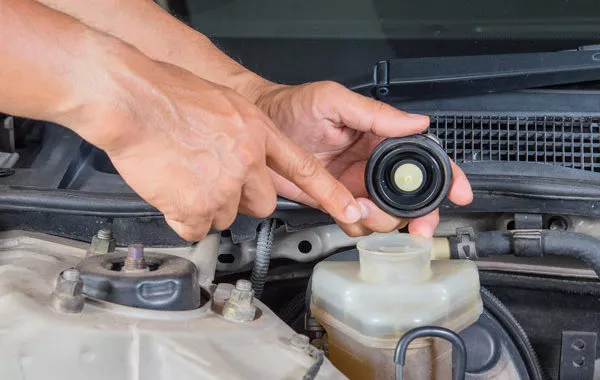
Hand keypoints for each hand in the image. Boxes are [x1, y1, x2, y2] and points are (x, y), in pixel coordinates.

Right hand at [59, 42, 367, 240]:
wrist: (132, 99)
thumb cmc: (169, 95)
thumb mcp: (225, 106)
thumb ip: (245, 136)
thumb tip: (250, 159)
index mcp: (259, 133)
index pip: (305, 170)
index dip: (331, 195)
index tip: (354, 213)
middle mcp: (248, 160)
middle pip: (263, 203)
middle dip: (241, 197)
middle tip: (212, 177)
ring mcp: (224, 185)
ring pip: (226, 216)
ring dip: (207, 204)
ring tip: (185, 176)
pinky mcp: (197, 206)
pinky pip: (196, 227)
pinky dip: (183, 215)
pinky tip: (171, 188)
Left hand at [255, 81, 472, 236]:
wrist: (257, 127)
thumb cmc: (292, 107)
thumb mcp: (334, 101)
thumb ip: (375, 114)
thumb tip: (416, 121)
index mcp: (379, 137)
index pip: (422, 157)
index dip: (446, 176)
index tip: (459, 192)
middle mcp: (372, 164)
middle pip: (411, 195)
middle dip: (420, 213)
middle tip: (417, 225)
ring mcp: (354, 185)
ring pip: (386, 215)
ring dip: (381, 220)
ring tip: (361, 207)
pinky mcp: (335, 201)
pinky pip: (356, 223)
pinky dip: (356, 225)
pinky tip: (345, 212)